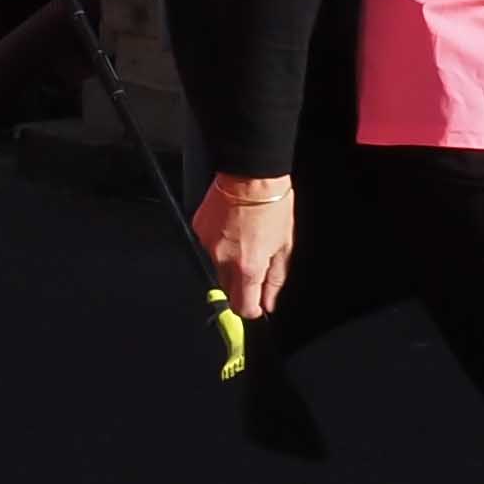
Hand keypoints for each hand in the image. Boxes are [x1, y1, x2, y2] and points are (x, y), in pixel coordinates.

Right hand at [197, 172, 295, 326]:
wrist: (251, 174)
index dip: (251, 309)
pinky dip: (220, 243)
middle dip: (241, 285)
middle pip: (227, 289)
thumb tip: (269, 301)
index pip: (242, 306)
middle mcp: (224, 259)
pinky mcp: (198, 229)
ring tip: (244, 238)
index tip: (257, 306)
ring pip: (217, 267)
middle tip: (255, 265)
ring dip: (229, 262)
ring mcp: (208, 244)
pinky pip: (208, 247)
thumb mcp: (284, 246)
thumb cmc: (272, 205)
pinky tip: (232, 227)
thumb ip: (275, 280)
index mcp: (248, 266)